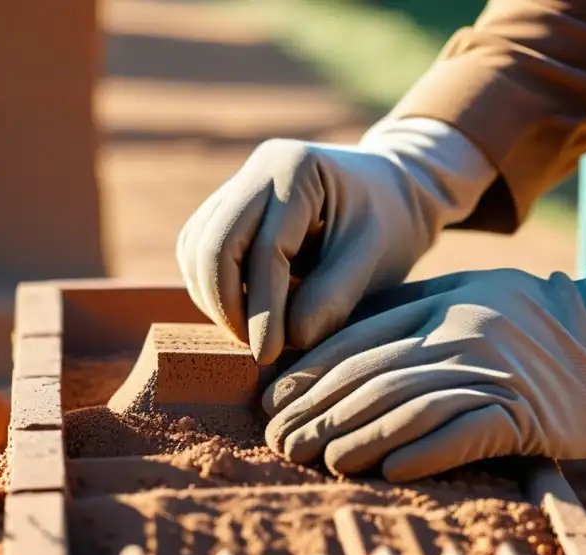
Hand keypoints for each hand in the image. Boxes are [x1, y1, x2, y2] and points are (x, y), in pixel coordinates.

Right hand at [175, 119, 494, 363]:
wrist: (390, 195)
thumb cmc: (388, 225)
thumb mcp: (374, 257)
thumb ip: (335, 296)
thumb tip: (293, 338)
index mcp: (296, 170)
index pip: (264, 250)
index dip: (263, 309)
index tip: (270, 355)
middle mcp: (257, 170)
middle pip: (213, 246)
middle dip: (229, 307)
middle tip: (258, 349)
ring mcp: (236, 186)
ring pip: (195, 251)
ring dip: (216, 301)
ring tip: (255, 332)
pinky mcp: (225, 209)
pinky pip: (197, 252)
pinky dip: (213, 290)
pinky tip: (247, 313)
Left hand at [262, 264, 585, 480]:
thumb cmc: (538, 319)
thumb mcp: (469, 293)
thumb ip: (410, 310)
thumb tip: (338, 348)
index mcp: (439, 305)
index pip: (355, 341)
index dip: (305, 374)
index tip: (270, 403)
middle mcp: (459, 336)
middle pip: (370, 376)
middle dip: (315, 411)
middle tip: (278, 443)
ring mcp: (493, 375)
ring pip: (407, 407)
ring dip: (357, 438)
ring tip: (318, 461)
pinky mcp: (528, 416)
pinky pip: (466, 435)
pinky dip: (424, 454)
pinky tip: (387, 473)